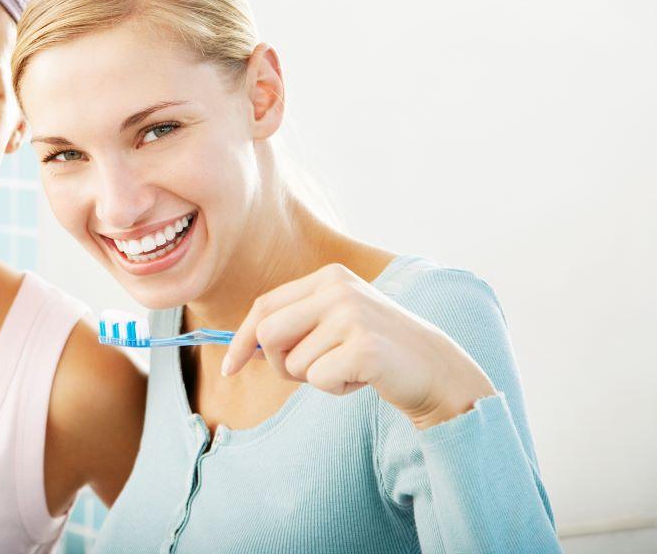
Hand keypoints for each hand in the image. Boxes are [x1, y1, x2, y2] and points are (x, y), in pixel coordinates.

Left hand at [221, 263, 495, 428]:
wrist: (436, 369)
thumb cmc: (377, 350)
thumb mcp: (336, 323)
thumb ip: (296, 326)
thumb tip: (248, 346)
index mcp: (328, 277)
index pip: (264, 305)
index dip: (242, 338)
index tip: (230, 366)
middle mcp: (338, 289)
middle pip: (268, 332)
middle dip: (277, 363)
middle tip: (307, 374)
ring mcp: (352, 315)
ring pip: (294, 362)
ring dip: (315, 379)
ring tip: (348, 369)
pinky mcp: (364, 347)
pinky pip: (318, 380)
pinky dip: (334, 389)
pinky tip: (361, 379)